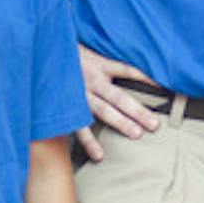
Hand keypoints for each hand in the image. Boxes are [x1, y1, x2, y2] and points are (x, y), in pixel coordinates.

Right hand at [74, 44, 161, 161]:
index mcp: (99, 64)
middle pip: (120, 97)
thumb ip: (100, 56)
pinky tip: (99, 155)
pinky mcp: (68, 105)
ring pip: (104, 111)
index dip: (146, 78)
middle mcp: (92, 80)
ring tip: (137, 135)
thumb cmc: (64, 51)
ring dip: (120, 123)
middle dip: (138, 111)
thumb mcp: (84, 47)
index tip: (163, 87)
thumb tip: (125, 56)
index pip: (128, 70)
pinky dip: (89, 141)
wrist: (40, 53)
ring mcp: (80, 94)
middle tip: (155, 124)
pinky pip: (79, 126)